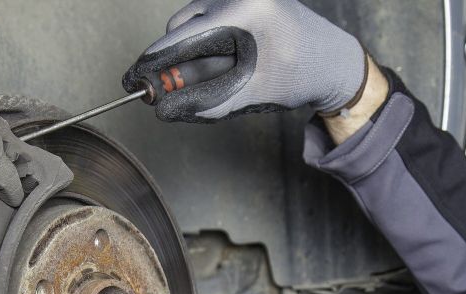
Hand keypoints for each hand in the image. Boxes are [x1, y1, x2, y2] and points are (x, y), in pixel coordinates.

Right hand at [123, 0, 367, 122]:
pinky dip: (204, 42)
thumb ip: (205, 104)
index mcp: (245, 11)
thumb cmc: (301, 75)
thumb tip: (165, 111)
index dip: (154, 60)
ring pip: (192, 21)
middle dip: (174, 60)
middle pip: (182, 25)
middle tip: (171, 90)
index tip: (134, 78)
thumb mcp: (251, 94)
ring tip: (216, 75)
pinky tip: (223, 61)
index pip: (183, 35)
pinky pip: (206, 18)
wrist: (332, 61)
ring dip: (191, 51)